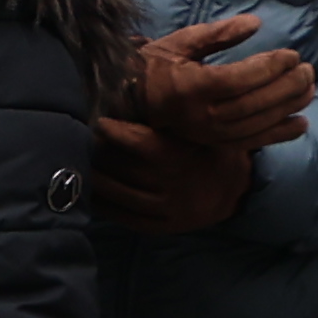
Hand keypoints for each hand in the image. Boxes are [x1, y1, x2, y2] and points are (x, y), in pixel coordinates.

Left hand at [90, 112, 256, 236]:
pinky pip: (124, 217)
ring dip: (96, 178)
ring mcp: (166, 209)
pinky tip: (92, 193)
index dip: (114, 131)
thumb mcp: (200, 128)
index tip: (99, 121)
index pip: (139, 142)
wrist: (235, 191)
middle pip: (122, 168)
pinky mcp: (161, 227)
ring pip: (119, 193)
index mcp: (180, 156)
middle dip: (99, 153)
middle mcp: (172, 185)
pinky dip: (104, 205)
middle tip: (83, 139)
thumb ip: (174, 115)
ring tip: (83, 163)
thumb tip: (134, 90)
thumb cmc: (210, 149)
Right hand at [131, 15, 316, 151]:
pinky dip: (279, 135)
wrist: (133, 100)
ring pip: (256, 124)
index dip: (268, 69)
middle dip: (285, 87)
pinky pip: (252, 142)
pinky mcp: (214, 143)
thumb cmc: (158, 64)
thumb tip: (255, 23)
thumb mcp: (183, 41)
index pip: (237, 80)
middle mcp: (201, 116)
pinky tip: (301, 124)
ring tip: (310, 90)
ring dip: (287, 108)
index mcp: (191, 87)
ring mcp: (209, 133)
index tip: (291, 55)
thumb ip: (219, 33)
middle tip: (307, 70)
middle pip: (252, 104)